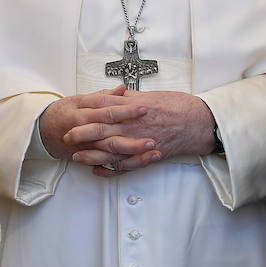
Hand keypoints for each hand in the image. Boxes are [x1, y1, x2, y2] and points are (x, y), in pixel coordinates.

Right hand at [38, 87, 152, 165]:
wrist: (42, 131)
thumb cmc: (63, 113)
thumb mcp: (80, 99)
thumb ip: (103, 96)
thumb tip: (123, 88)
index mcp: (84, 112)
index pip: (108, 110)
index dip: (127, 109)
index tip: (144, 108)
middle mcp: (85, 130)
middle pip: (111, 133)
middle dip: (132, 135)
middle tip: (152, 135)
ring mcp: (87, 146)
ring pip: (111, 151)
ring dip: (132, 152)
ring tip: (151, 150)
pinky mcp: (88, 158)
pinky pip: (106, 163)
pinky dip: (122, 164)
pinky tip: (138, 162)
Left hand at [63, 90, 214, 175]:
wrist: (198, 122)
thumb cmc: (178, 106)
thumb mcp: (152, 96)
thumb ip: (130, 98)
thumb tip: (114, 95)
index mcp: (134, 108)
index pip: (104, 110)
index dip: (87, 113)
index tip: (73, 115)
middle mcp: (134, 125)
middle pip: (102, 130)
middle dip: (83, 134)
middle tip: (67, 136)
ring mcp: (140, 142)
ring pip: (111, 151)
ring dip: (92, 154)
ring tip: (77, 157)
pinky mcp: (147, 156)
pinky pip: (126, 166)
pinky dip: (111, 170)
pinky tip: (99, 171)